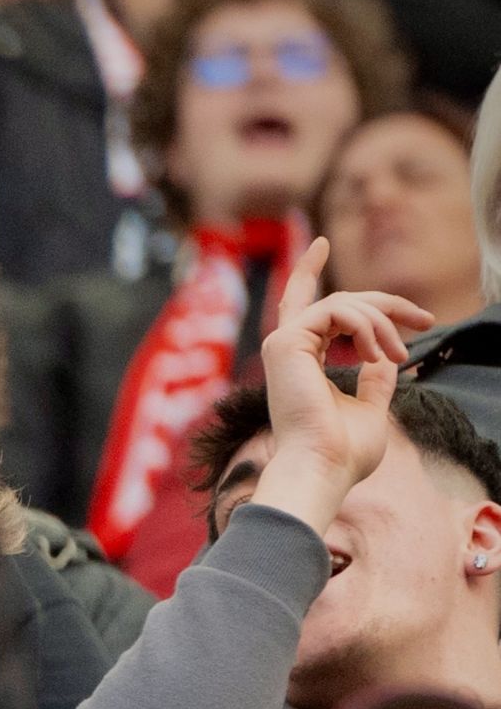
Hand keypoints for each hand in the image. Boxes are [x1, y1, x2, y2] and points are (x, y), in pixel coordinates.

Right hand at [253, 239, 432, 533]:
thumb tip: (386, 361)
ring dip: (382, 322)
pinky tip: (378, 353)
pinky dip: (366, 327)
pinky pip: (336, 312)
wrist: (323, 466)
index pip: (305, 308)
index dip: (309, 271)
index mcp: (300, 363)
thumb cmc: (343, 450)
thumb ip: (375, 380)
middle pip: (340, 302)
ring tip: (400, 353)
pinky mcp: (286, 343)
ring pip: (342, 303)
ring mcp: (283, 345)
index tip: (321, 241)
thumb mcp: (370, 408)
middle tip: (426, 320)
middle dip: (387, 305)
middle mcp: (286, 350)